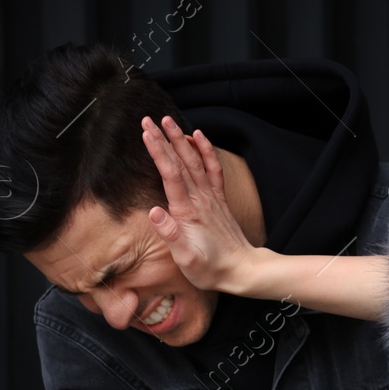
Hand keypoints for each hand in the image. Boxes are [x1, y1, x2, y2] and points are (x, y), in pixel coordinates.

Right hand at [141, 115, 258, 292]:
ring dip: (180, 139)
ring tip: (168, 120)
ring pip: (195, 161)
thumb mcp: (186, 259)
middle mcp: (200, 199)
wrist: (242, 270)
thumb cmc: (211, 268)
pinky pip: (213, 169)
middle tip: (148, 119)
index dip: (158, 152)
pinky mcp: (218, 199)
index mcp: (187, 211)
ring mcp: (211, 198)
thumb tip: (154, 212)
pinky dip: (206, 151)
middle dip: (163, 138)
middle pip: (180, 162)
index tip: (146, 133)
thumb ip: (170, 235)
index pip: (170, 174)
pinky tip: (198, 137)